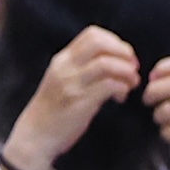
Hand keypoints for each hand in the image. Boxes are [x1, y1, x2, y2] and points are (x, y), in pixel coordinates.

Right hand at [2, 27, 137, 169]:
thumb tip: (117, 59)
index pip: (92, 34)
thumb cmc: (56, 109)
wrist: (35, 136)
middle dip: (125, 53)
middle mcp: (65, 67)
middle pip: (100, 43)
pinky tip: (120, 98)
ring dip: (127, 72)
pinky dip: (123, 89)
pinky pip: (110, 85)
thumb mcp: (65, 80)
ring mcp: (71, 83)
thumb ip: (84, 67)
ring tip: (130, 85)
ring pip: (107, 63)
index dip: (116, 42)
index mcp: (62, 59)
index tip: (125, 58)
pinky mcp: (79, 101)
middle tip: (133, 69)